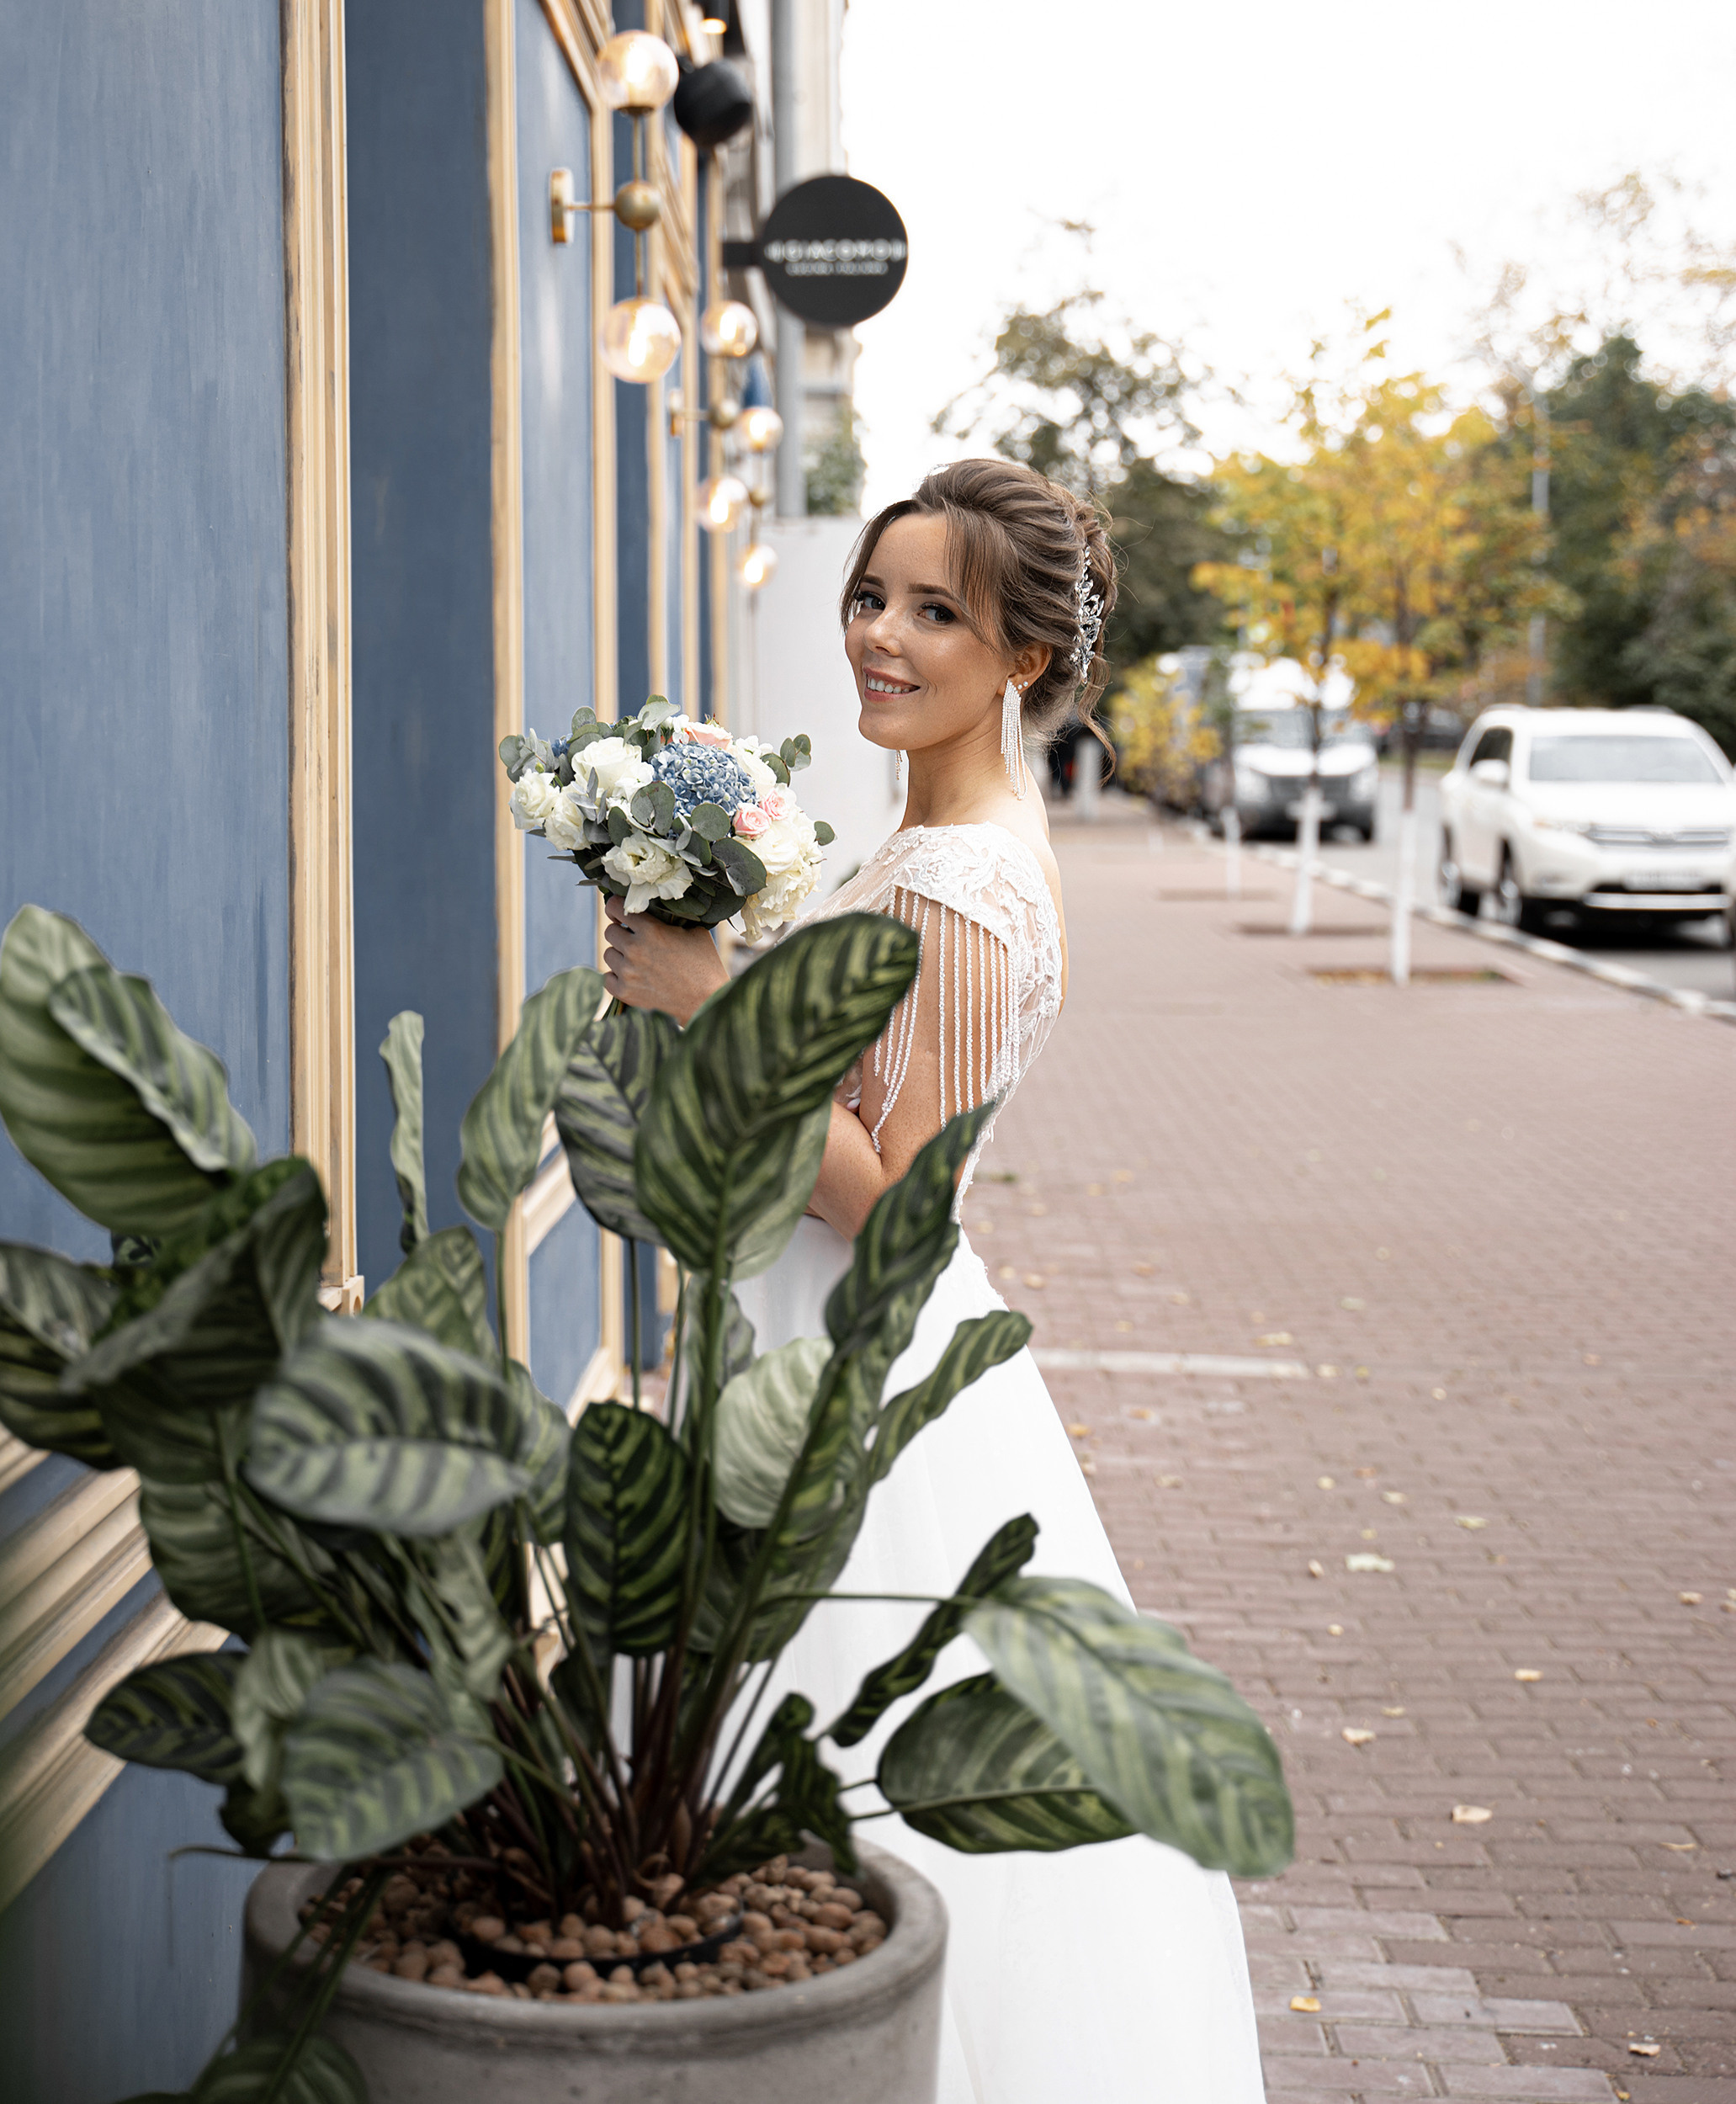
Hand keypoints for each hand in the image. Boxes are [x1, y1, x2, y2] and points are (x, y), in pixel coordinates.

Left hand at [601, 896, 728, 1023]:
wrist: (707, 1002)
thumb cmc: (705, 965)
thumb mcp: (695, 932)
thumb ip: (672, 920)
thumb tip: (659, 910)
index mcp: (651, 930)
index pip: (616, 907)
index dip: (616, 908)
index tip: (619, 914)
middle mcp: (635, 949)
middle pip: (610, 932)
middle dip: (621, 933)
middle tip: (634, 940)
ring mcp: (628, 973)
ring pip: (609, 955)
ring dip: (620, 956)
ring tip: (637, 961)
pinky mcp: (625, 993)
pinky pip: (607, 978)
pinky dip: (617, 977)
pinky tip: (632, 977)